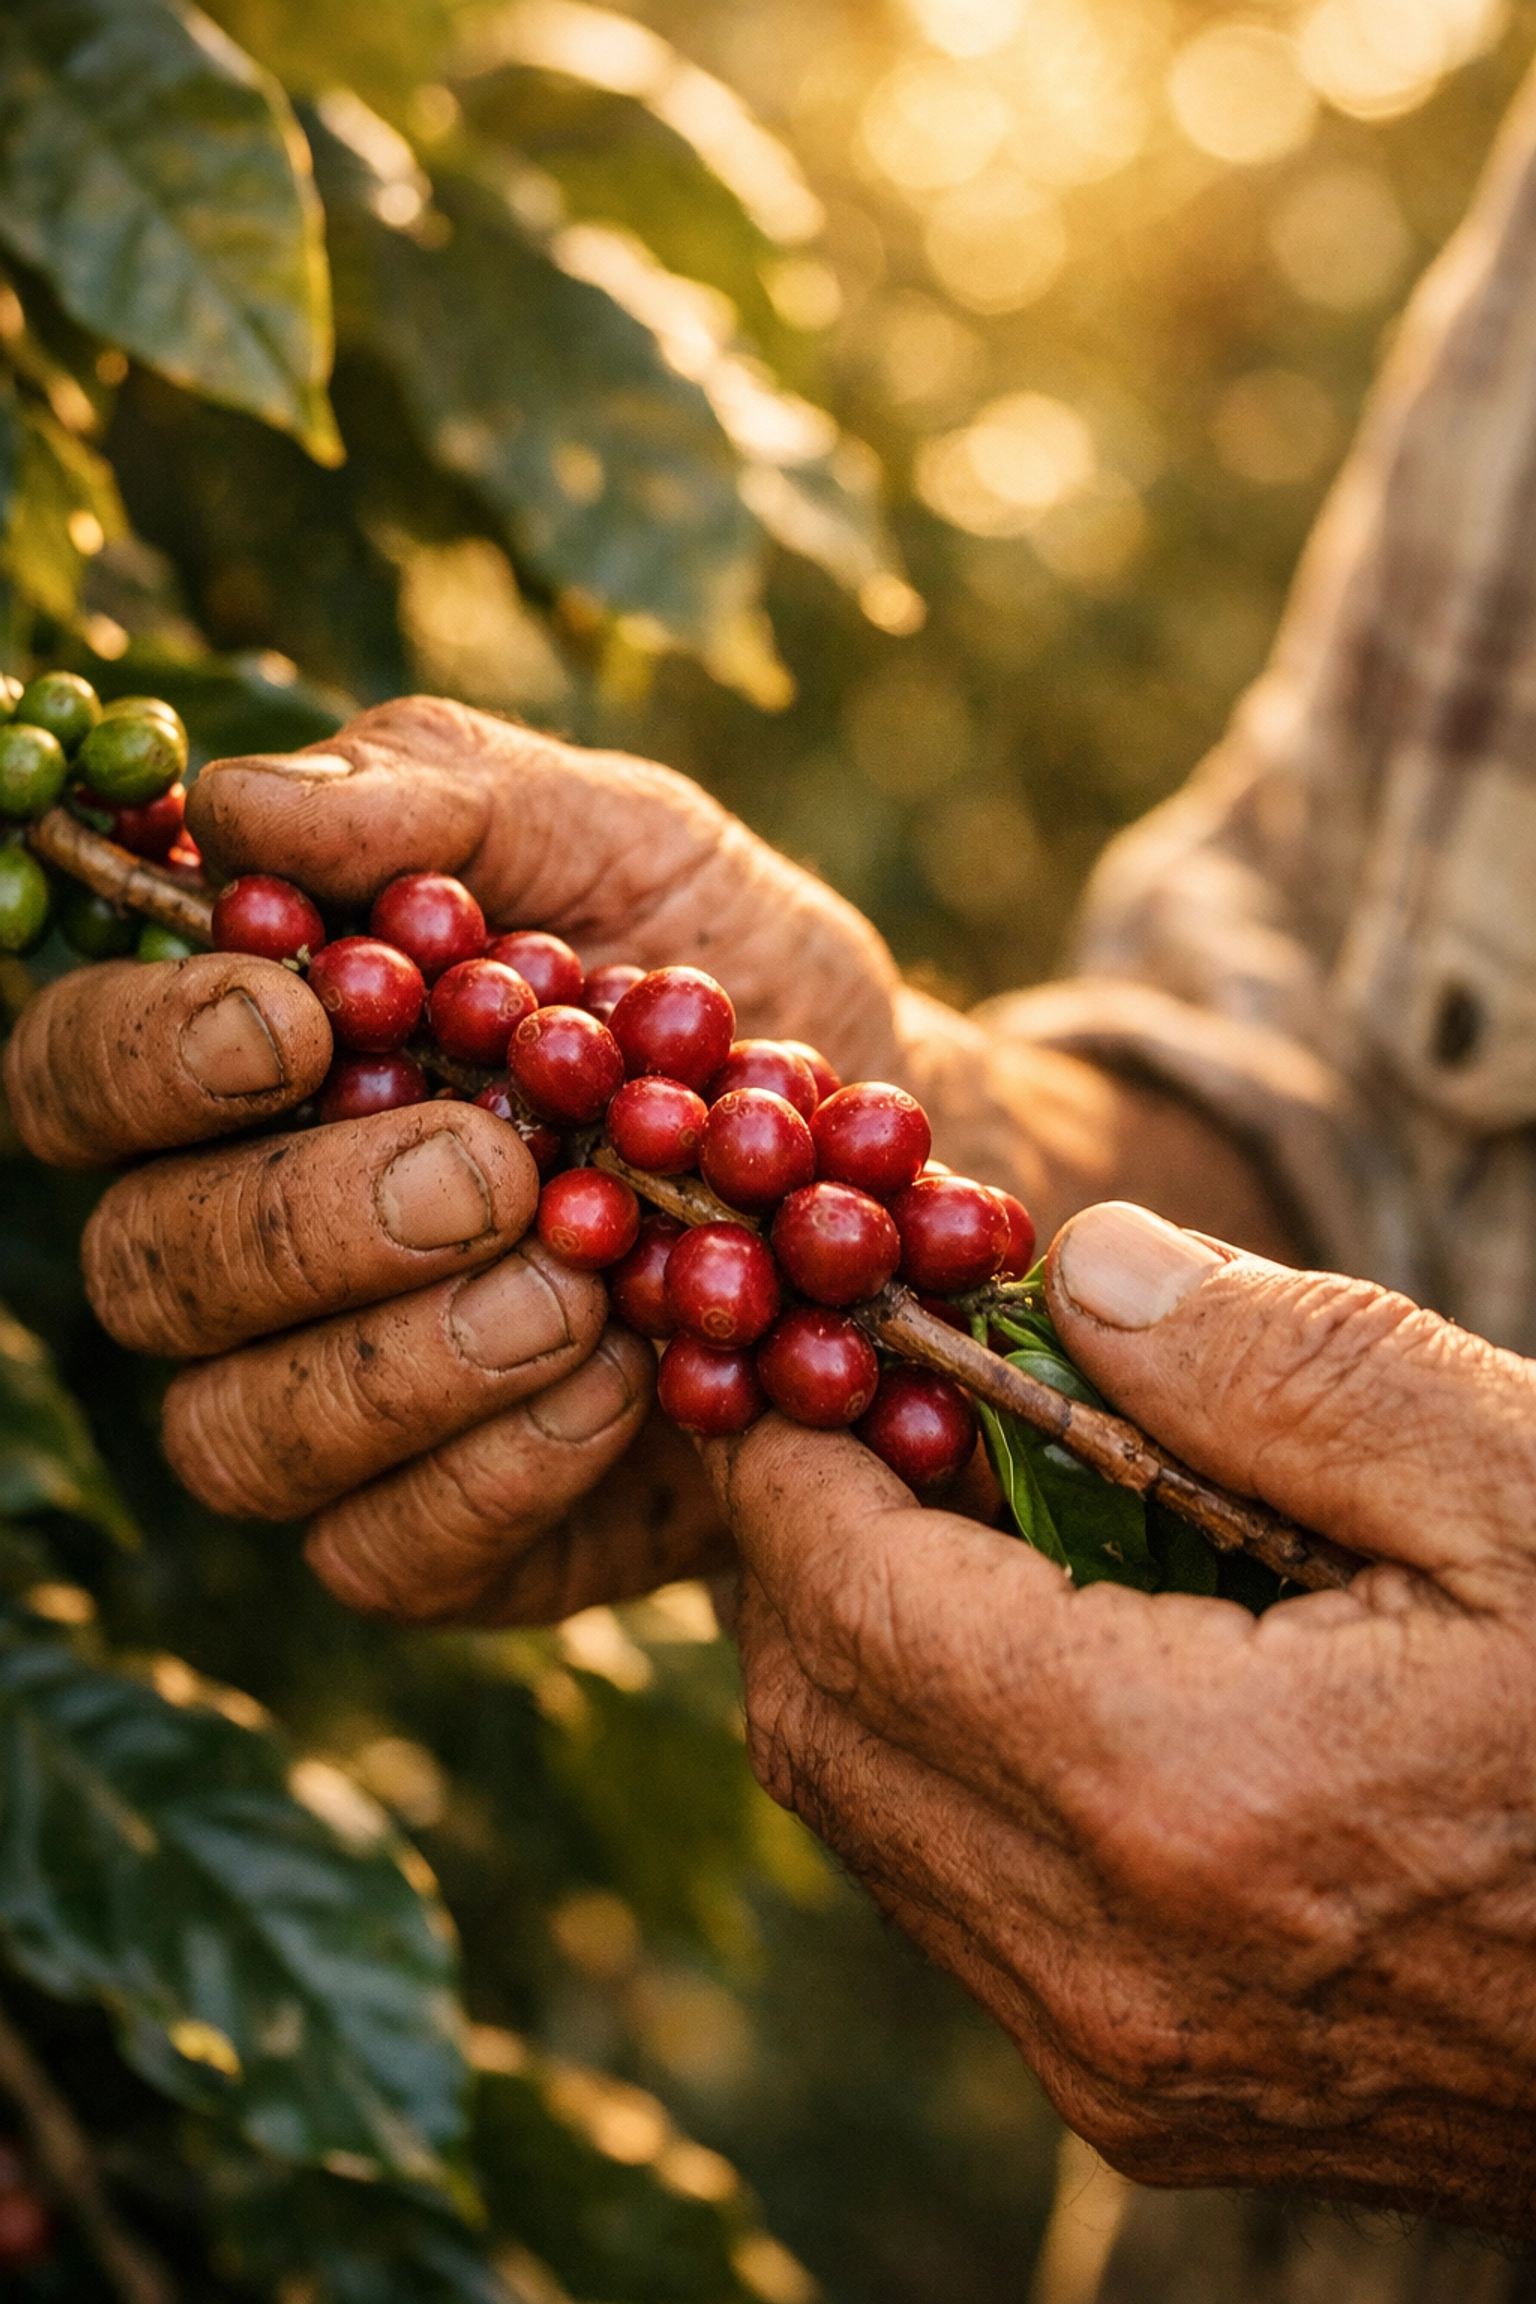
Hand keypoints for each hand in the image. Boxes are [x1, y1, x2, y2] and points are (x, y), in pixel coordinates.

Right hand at [2, 697, 905, 1620]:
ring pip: (239, 1437)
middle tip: (489, 1174)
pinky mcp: (442, 1534)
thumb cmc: (723, 979)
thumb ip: (438, 800)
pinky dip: (502, 1471)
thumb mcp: (619, 842)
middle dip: (305, 1224)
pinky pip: (385, 1550)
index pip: (80, 1075)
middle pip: (145, 1270)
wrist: (892, 1166)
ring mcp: (334, 1409)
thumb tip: (235, 804)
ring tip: (581, 1290)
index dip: (147, 1058)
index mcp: (254, 1066)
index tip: (297, 1020)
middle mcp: (250, 1248)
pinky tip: (625, 1386)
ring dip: (403, 1364)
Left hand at [705, 1200, 1535, 2232]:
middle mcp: (1107, 1967)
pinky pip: (959, 1904)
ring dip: (867, 1652)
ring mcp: (1123, 2066)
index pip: (846, 1598)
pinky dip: (946, 1762)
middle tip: (880, 1407)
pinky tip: (1052, 1662)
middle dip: (806, 1544)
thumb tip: (1078, 1271)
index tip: (800, 1345)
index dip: (789, 1454)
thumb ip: (1278, 1366)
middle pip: (813, 1717)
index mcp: (1174, 1795)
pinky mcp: (1155, 2103)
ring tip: (969, 1515)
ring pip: (869, 1822)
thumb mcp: (1515, 1491)